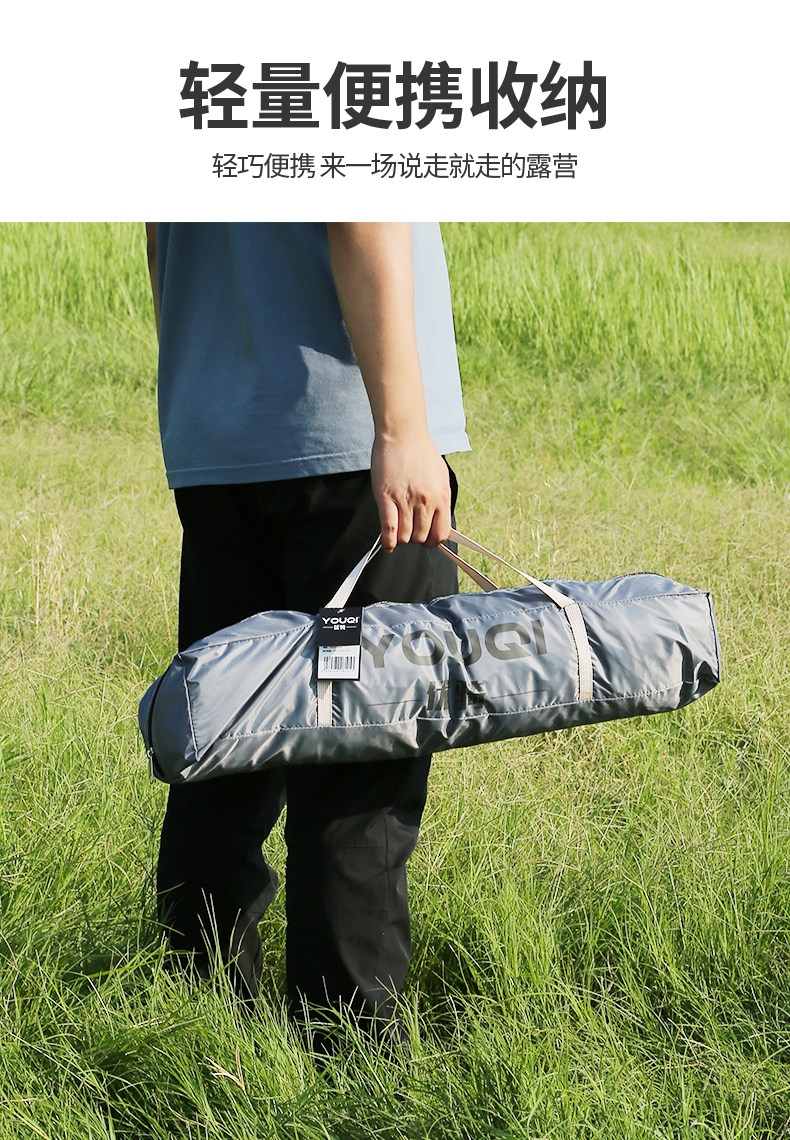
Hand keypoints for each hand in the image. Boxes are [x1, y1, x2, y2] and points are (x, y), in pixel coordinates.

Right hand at [370, 430, 451, 552]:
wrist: (403, 434)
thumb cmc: (421, 452)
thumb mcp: (440, 476)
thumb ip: (440, 499)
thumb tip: (439, 519)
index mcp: (441, 497)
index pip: (440, 533)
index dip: (432, 542)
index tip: (425, 540)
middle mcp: (426, 501)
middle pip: (420, 537)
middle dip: (414, 539)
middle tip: (408, 532)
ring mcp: (406, 500)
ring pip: (405, 536)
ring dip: (401, 539)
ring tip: (396, 534)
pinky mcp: (386, 497)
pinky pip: (389, 528)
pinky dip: (388, 541)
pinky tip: (387, 544)